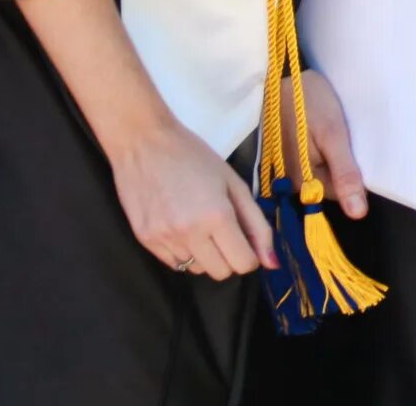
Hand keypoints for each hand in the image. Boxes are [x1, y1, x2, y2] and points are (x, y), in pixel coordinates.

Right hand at [111, 116, 274, 279]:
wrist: (143, 142)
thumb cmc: (193, 155)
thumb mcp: (233, 183)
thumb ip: (257, 224)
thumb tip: (272, 263)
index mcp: (217, 216)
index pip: (244, 263)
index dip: (250, 253)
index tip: (244, 238)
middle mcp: (190, 233)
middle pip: (222, 272)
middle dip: (229, 256)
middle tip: (222, 230)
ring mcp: (165, 239)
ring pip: (197, 270)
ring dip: (205, 254)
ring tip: (198, 224)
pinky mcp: (146, 241)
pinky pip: (174, 264)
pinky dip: (183, 252)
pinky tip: (180, 226)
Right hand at [290, 69, 370, 218]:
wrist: (280, 76)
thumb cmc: (308, 102)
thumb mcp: (333, 133)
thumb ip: (345, 173)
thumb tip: (358, 214)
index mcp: (304, 182)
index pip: (341, 195)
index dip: (353, 176)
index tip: (356, 150)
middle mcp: (292, 182)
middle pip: (330, 185)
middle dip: (342, 165)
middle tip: (345, 136)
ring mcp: (288, 169)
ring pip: (323, 173)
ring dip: (333, 156)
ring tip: (334, 131)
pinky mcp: (287, 156)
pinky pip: (313, 161)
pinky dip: (323, 149)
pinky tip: (323, 131)